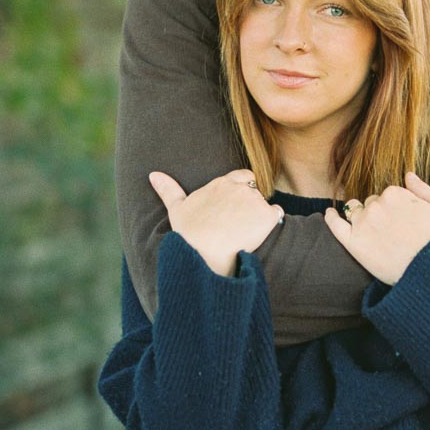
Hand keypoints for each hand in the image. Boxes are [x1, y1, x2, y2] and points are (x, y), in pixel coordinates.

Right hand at [150, 169, 283, 276]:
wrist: (203, 255)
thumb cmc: (188, 234)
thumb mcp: (176, 209)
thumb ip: (168, 189)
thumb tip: (153, 175)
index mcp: (221, 183)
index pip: (243, 177)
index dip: (242, 190)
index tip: (234, 208)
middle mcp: (239, 187)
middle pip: (254, 191)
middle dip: (249, 205)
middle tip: (237, 225)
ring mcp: (254, 200)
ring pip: (264, 203)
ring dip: (258, 215)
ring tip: (244, 232)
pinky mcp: (266, 216)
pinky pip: (276, 214)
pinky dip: (271, 222)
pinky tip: (258, 234)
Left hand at [323, 172, 429, 284]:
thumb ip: (421, 188)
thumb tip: (408, 175)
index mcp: (394, 193)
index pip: (386, 195)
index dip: (392, 208)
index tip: (399, 221)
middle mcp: (376, 204)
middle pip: (370, 203)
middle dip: (377, 213)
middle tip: (390, 232)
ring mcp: (363, 223)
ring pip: (355, 212)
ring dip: (360, 217)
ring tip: (371, 232)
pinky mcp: (353, 242)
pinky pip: (335, 224)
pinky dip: (330, 217)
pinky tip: (329, 214)